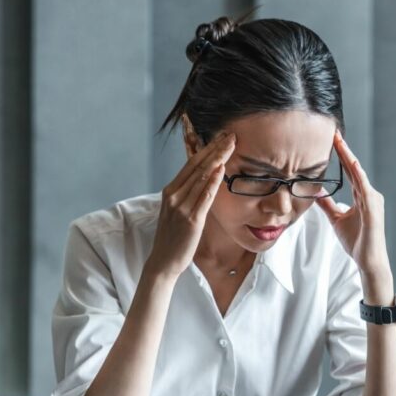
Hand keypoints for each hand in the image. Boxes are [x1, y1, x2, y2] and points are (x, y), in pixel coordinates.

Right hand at [146, 131, 235, 280]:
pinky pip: (204, 197)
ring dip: (218, 159)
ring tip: (231, 145)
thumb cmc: (173, 236)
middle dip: (215, 148)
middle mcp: (174, 195)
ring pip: (201, 177)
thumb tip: (204, 180)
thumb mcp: (177, 210)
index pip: (191, 164)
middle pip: (197, 166)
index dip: (207, 149)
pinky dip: (213, 182)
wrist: (163, 261)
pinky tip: (221, 170)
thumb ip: (188, 194)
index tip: (221, 137)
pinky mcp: (191, 220)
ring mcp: (181, 207)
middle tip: (231, 134)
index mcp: (170, 191)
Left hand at [316, 129, 392, 284]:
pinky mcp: (373, 208)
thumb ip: (328, 205)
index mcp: (361, 196)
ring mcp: (373, 200)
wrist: (368, 260)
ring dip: (349, 157)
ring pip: (358, 174)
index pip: (349, 171)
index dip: (341, 156)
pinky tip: (351, 163)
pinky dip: (357, 174)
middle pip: (354, 168)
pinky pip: (364, 187)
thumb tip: (316, 193)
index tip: (332, 140)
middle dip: (344, 150)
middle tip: (334, 133)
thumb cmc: (357, 241)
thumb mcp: (337, 219)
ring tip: (339, 142)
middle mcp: (369, 194)